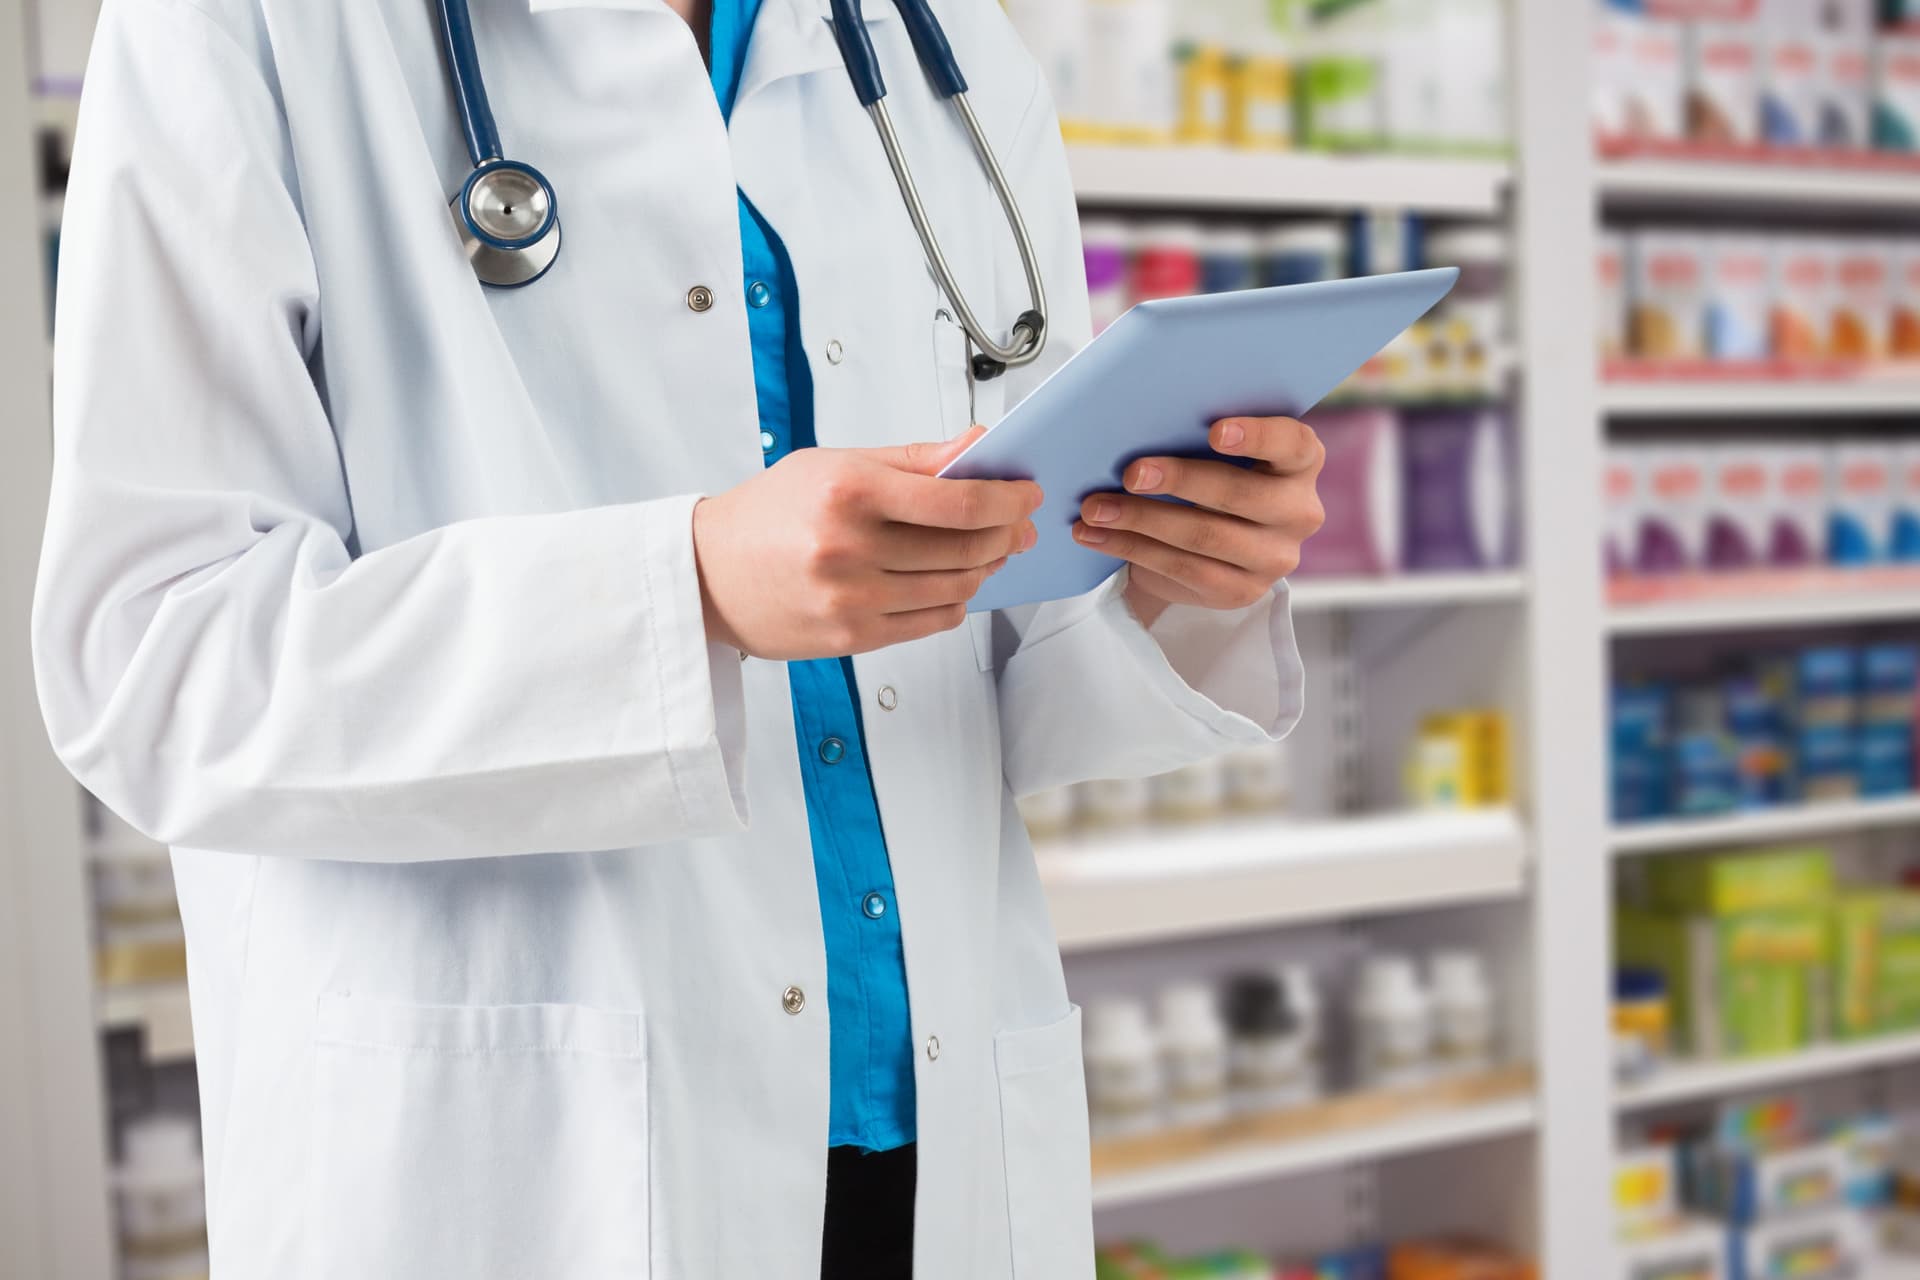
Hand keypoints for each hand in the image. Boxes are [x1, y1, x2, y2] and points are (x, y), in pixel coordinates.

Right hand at [692, 428, 1041, 659]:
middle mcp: (849, 547)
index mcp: (849, 492)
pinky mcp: (851, 637)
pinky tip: (955, 583)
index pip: (958, 500)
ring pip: (955, 587)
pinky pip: (931, 622)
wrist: (708, 574)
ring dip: (985, 568)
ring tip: (991, 551)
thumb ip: (913, 459)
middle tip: (1019, 525)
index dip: (1007, 498)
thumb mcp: (836, 464)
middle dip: (1006, 534)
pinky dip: (955, 601)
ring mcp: (851, 599)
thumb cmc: (770, 513)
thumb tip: (977, 446)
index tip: (1025, 494)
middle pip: (965, 546)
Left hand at [1072, 417, 1325, 626]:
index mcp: (1301, 464)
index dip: (1257, 435)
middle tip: (1131, 473)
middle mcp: (1299, 512)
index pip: (1293, 444)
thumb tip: (1141, 425)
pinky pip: (1182, 568)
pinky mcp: (1241, 591)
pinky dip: (1132, 548)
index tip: (1214, 431)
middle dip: (1179, 481)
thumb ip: (1198, 439)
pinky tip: (1096, 535)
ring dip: (1141, 520)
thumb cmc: (1207, 479)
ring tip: (1095, 508)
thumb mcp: (1214, 455)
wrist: (1203, 545)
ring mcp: (1275, 558)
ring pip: (1204, 536)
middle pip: (1240, 494)